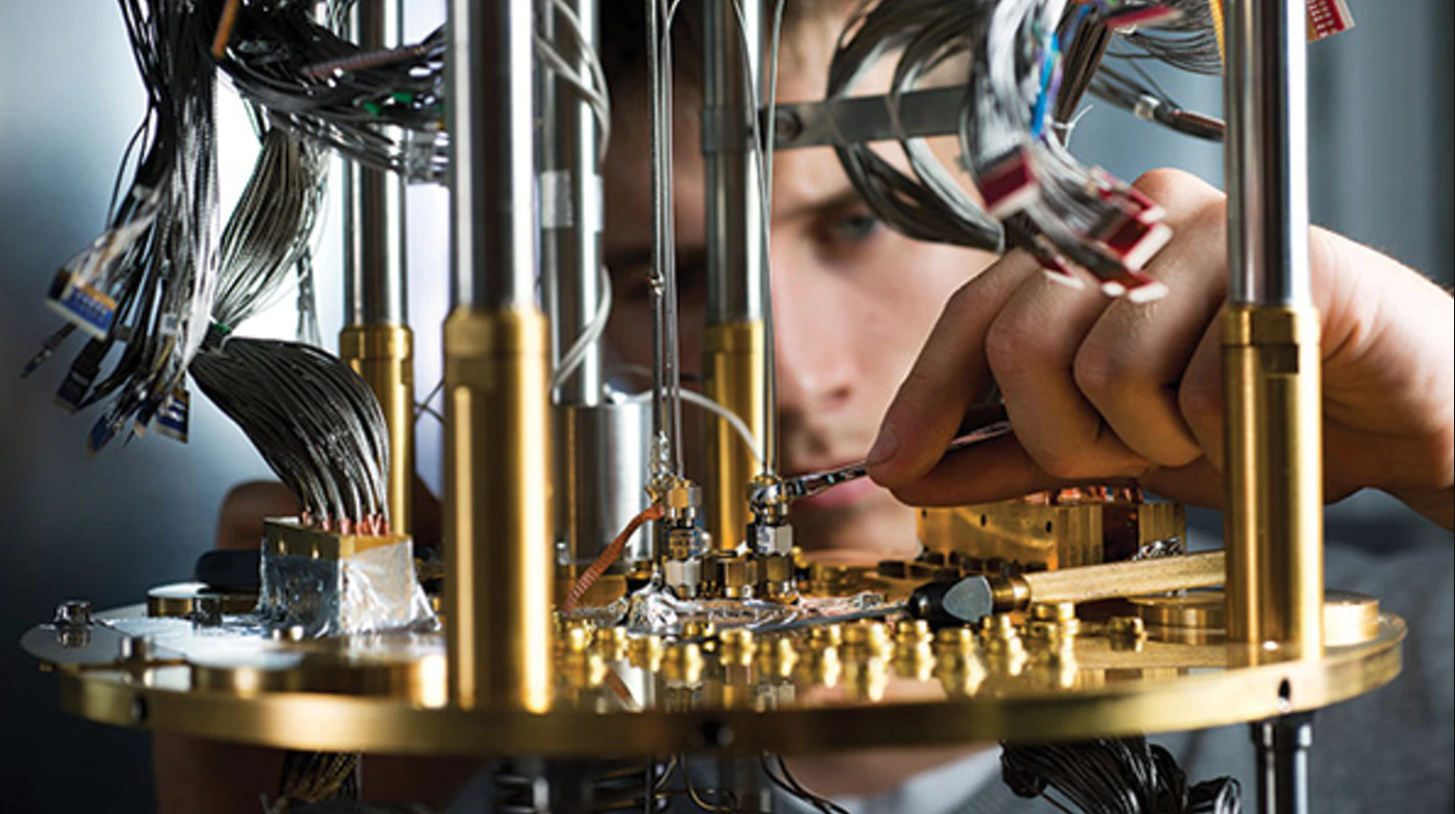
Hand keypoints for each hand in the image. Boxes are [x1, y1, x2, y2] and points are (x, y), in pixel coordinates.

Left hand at [866, 169, 1454, 528]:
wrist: (1392, 418)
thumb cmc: (1249, 413)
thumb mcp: (1110, 441)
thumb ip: (1012, 449)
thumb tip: (911, 468)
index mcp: (1089, 248)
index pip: (974, 314)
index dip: (926, 395)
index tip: (894, 464)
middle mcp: (1138, 218)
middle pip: (1023, 342)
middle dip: (1059, 437)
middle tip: (1120, 458)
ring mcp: (1211, 229)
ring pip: (1103, 367)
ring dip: (1147, 439)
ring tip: (1197, 430)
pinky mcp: (1281, 263)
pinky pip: (1195, 382)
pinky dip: (1217, 432)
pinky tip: (1252, 413)